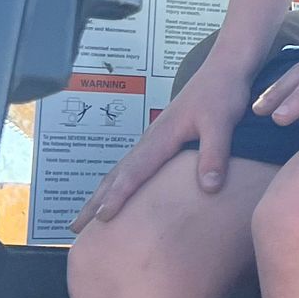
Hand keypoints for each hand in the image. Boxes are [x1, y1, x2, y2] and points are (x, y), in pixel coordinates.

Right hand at [73, 55, 254, 226]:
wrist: (224, 68)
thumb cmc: (222, 92)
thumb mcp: (221, 122)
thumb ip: (214, 153)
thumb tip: (208, 188)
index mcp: (161, 137)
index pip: (134, 171)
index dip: (117, 195)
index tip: (101, 219)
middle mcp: (151, 139)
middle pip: (116, 174)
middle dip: (94, 201)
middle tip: (74, 228)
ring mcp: (154, 139)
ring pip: (121, 171)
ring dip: (101, 194)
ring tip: (86, 219)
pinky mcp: (162, 140)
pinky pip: (133, 166)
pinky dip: (117, 184)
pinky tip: (117, 194)